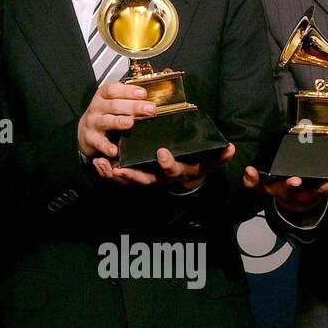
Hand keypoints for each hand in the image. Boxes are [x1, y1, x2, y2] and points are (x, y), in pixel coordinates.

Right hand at [76, 81, 156, 157]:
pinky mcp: (91, 138)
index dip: (128, 91)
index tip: (143, 94)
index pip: (114, 90)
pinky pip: (99, 142)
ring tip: (130, 123)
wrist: (85, 130)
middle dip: (133, 106)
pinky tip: (114, 150)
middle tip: (150, 109)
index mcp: (103, 96)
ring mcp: (93, 122)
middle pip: (114, 105)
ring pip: (106, 121)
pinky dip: (106, 146)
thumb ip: (128, 101)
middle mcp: (97, 107)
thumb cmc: (104, 114)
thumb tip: (150, 103)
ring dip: (119, 122)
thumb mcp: (112, 103)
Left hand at [93, 143, 234, 189]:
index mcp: (176, 173)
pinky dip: (107, 171)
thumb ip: (218, 157)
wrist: (183, 176)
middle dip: (132, 175)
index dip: (167, 164)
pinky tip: (97, 162)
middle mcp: (159, 178)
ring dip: (113, 174)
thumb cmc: (194, 165)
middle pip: (144, 180)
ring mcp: (145, 178)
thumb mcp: (208, 162)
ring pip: (127, 180)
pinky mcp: (134, 176)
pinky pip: (118, 176)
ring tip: (102, 164)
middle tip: (120, 168)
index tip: (161, 152)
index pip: (172, 170)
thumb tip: (230, 148)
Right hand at [242, 167, 327, 211]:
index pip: (289, 187)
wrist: (292, 204)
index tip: (295, 180)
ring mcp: (319, 194)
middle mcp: (305, 194)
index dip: (291, 184)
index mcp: (288, 191)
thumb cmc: (277, 189)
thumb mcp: (262, 187)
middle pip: (319, 191)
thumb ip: (253, 181)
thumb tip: (249, 171)